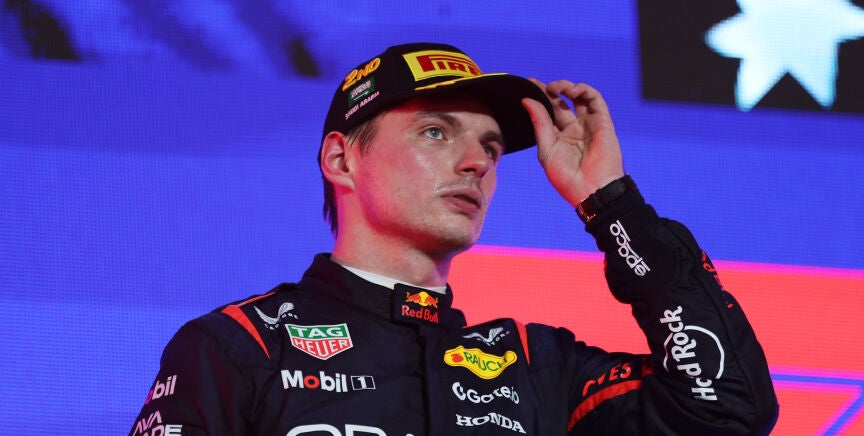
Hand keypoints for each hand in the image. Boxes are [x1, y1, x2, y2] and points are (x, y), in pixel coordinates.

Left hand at [522, 80, 624, 206]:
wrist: (592, 189)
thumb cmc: (567, 177)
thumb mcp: (546, 148)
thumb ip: (539, 123)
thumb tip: (527, 101)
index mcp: (558, 138)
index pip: (547, 112)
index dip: (539, 98)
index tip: (527, 86)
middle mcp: (573, 129)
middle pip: (561, 102)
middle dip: (549, 90)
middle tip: (537, 84)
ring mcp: (588, 124)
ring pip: (578, 97)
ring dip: (566, 86)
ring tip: (554, 88)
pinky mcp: (602, 121)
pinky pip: (594, 99)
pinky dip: (583, 90)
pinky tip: (570, 91)